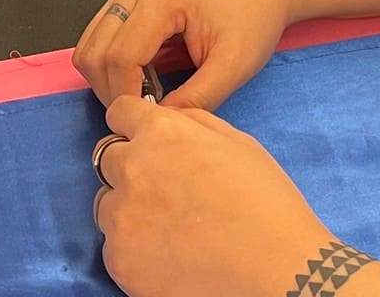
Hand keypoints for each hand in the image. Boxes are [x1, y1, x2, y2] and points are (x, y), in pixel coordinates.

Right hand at [74, 0, 292, 109]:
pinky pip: (104, 32)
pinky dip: (114, 59)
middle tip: (143, 110)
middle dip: (111, 88)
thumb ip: (195, 100)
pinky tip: (145, 73)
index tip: (148, 119)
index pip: (121, 56)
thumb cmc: (256, 18)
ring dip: (108, 75)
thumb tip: (156, 125)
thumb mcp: (234, 66)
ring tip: (144, 93)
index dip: (126, 95)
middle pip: (95, 49)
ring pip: (91, 40)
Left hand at [93, 95, 332, 296]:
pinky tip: (167, 254)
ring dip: (127, 207)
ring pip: (107, 204)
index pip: (119, 112)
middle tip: (164, 189)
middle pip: (107, 157)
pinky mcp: (119, 260)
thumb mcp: (235, 141)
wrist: (273, 266)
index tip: (144, 139)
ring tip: (167, 225)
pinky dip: (133, 248)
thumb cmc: (265, 201)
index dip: (133, 125)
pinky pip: (113, 245)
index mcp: (160, 132)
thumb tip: (165, 118)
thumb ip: (191, 122)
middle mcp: (132, 168)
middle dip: (130, 166)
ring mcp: (121, 217)